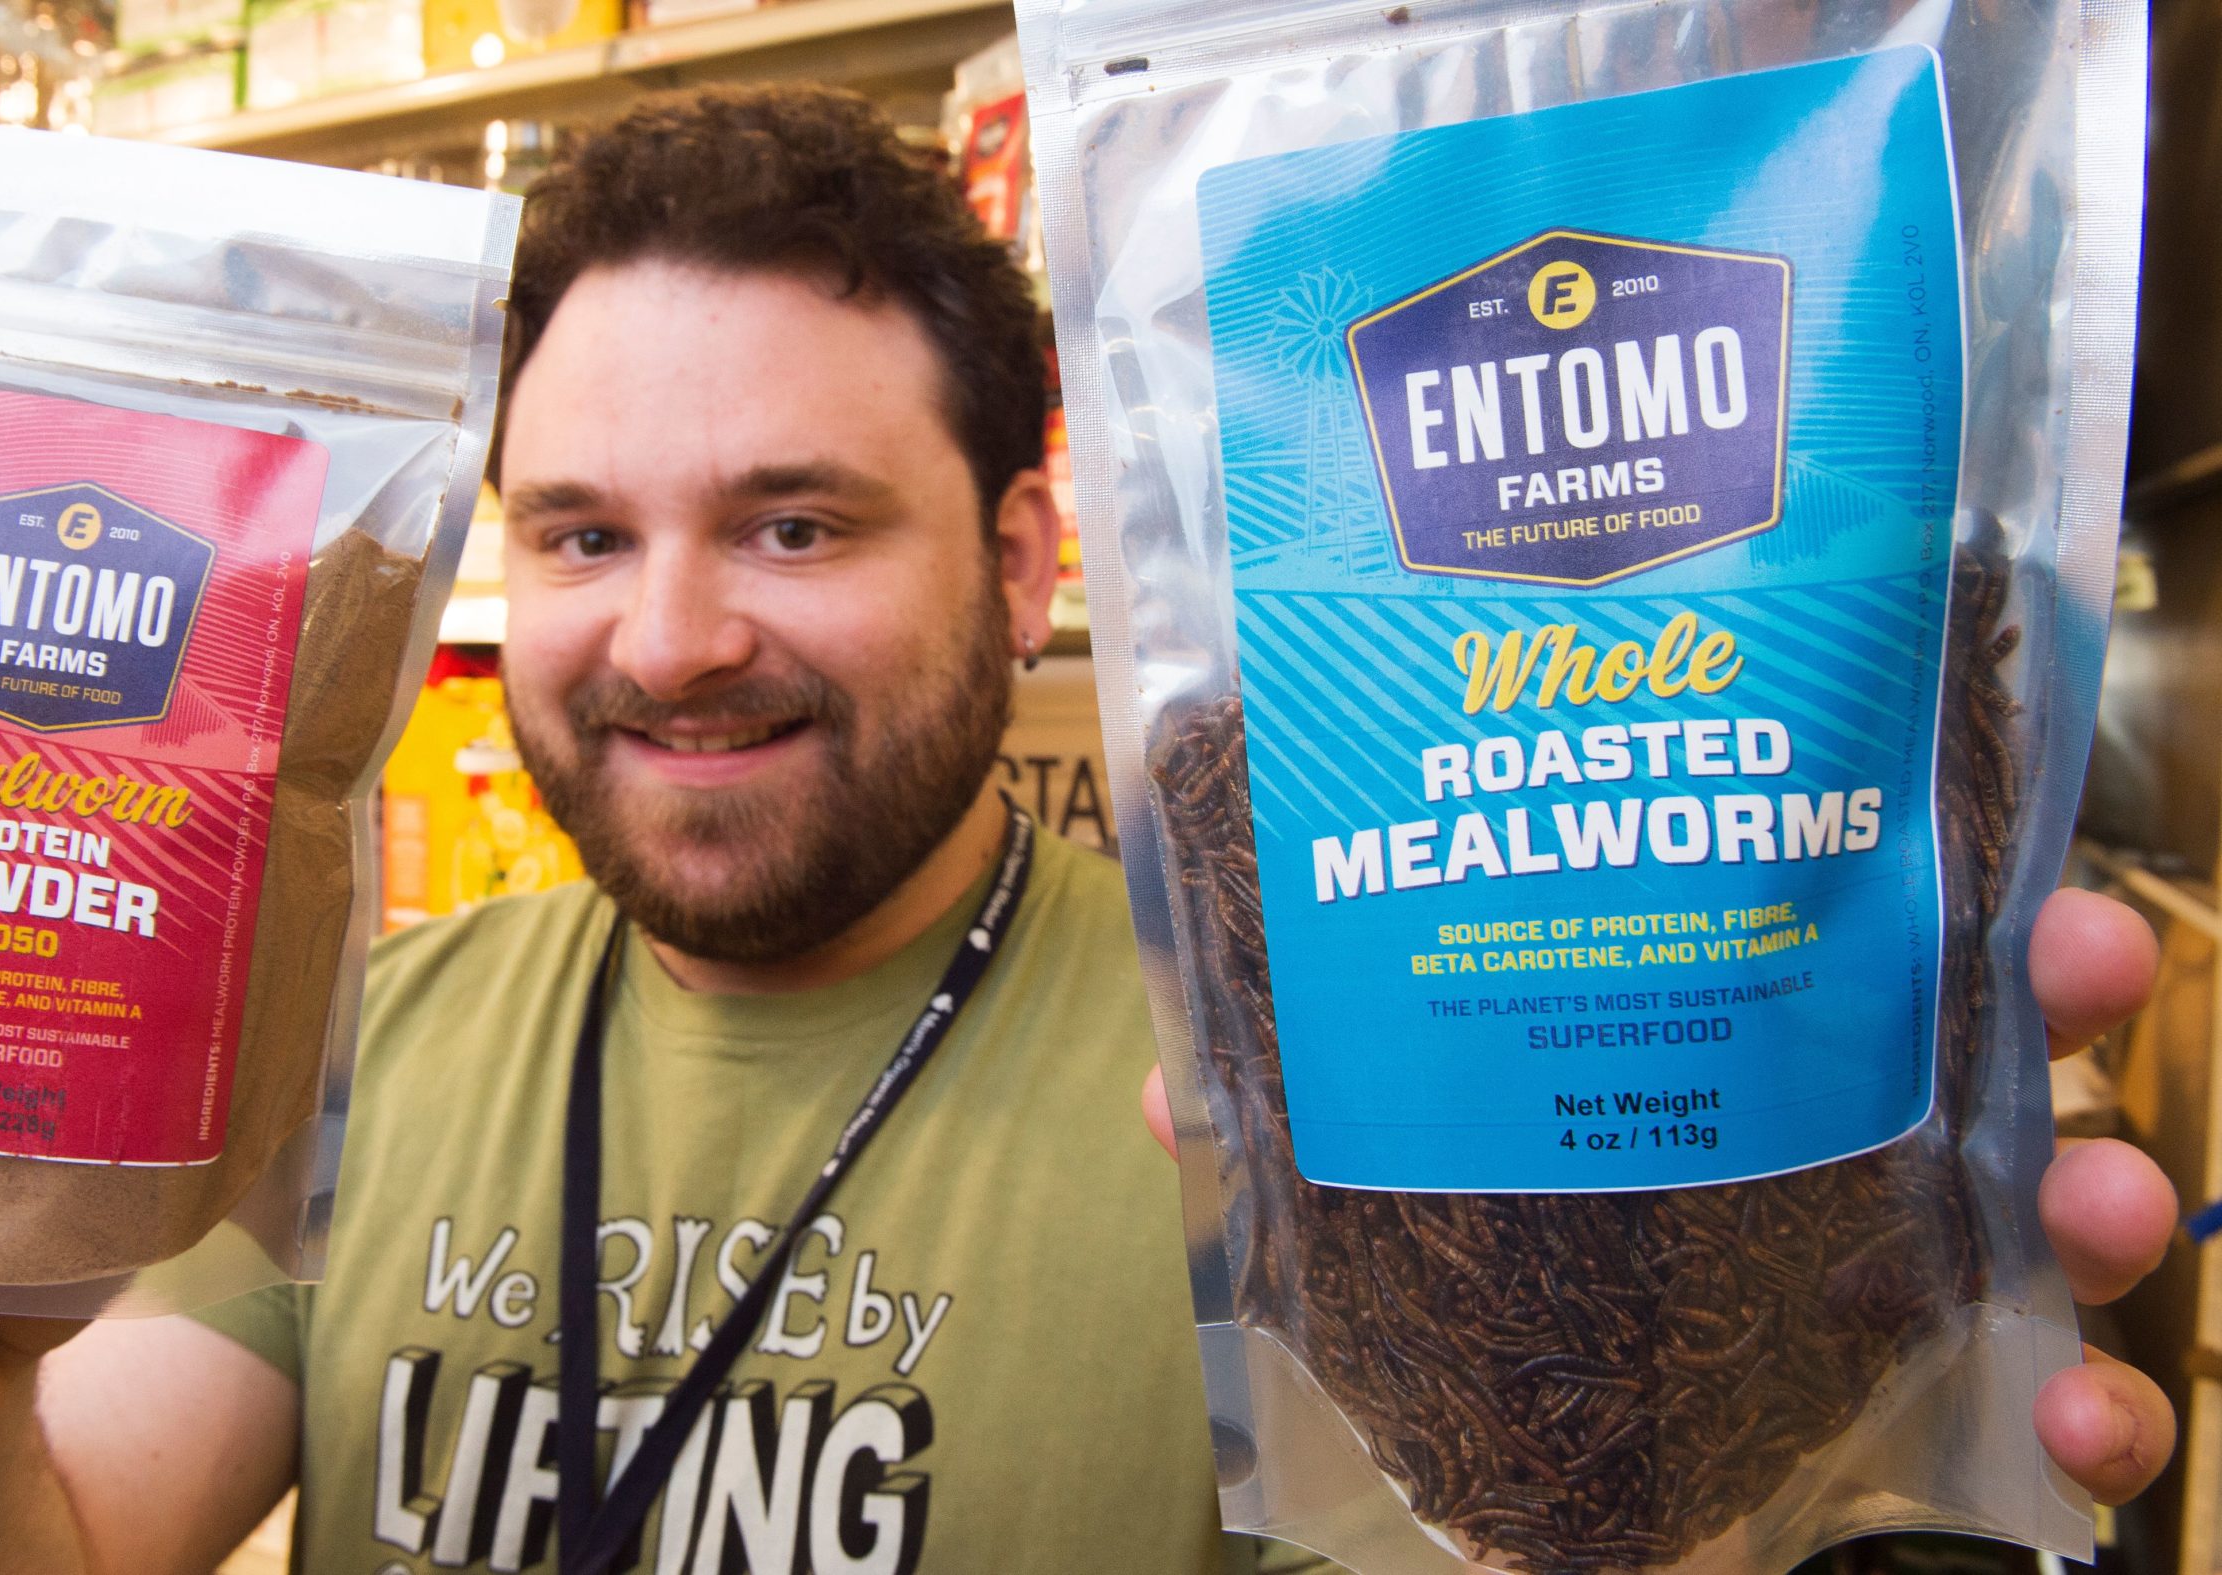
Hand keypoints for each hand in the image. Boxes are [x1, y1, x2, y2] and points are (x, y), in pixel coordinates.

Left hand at [1139, 885, 2177, 1504]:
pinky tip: (2080, 1409)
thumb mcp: (1360, 1194)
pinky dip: (2089, 1409)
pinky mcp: (1917, 1411)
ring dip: (2100, 1191)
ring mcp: (1890, 1272)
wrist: (1512, 1510)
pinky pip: (2037, 1410)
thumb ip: (1284, 1137)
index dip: (1905, 853)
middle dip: (2042, 980)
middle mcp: (1818, 1133)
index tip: (1967, 800)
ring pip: (2044, 1205)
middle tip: (2075, 951)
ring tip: (2109, 1192)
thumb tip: (1175, 1093)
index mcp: (1702, 1034)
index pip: (1823, 912)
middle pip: (1966, 1029)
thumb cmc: (1449, 1300)